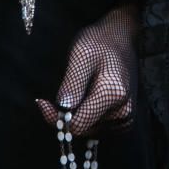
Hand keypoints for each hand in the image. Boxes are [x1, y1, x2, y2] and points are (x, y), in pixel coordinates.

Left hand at [37, 3, 137, 135]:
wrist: (121, 38)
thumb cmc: (99, 43)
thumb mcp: (81, 55)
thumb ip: (73, 83)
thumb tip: (63, 109)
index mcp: (113, 95)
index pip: (78, 125)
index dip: (56, 117)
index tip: (43, 102)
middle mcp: (123, 112)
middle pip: (83, 130)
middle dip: (67, 117)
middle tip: (60, 93)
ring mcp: (125, 118)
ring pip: (89, 131)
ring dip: (77, 116)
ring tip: (77, 92)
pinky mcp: (124, 120)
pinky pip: (98, 128)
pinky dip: (87, 118)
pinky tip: (85, 100)